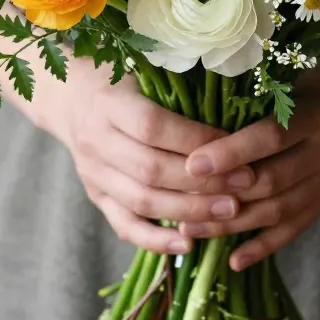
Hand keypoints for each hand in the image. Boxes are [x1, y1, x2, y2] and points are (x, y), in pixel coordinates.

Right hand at [61, 74, 256, 255]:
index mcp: (109, 103)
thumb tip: (234, 120)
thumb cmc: (126, 83)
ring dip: (189, 210)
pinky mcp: (97, 198)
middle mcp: (95, 140)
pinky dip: (157, 240)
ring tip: (230, 211)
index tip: (234, 145)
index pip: (152, 126)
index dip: (194, 140)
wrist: (75, 100)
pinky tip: (188, 245)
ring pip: (142, 201)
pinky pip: (125, 226)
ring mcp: (93, 174)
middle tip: (244, 183)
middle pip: (150, 169)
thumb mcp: (146, 74)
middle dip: (202, 181)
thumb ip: (180, 92)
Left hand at [180, 67, 319, 270]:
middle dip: (223, 194)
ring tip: (191, 230)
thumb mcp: (296, 79)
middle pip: (272, 181)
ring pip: (278, 211)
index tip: (192, 164)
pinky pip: (295, 228)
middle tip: (179, 202)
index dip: (231, 153)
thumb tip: (202, 122)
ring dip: (233, 225)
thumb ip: (260, 102)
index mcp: (318, 113)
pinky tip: (234, 260)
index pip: (270, 138)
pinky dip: (263, 246)